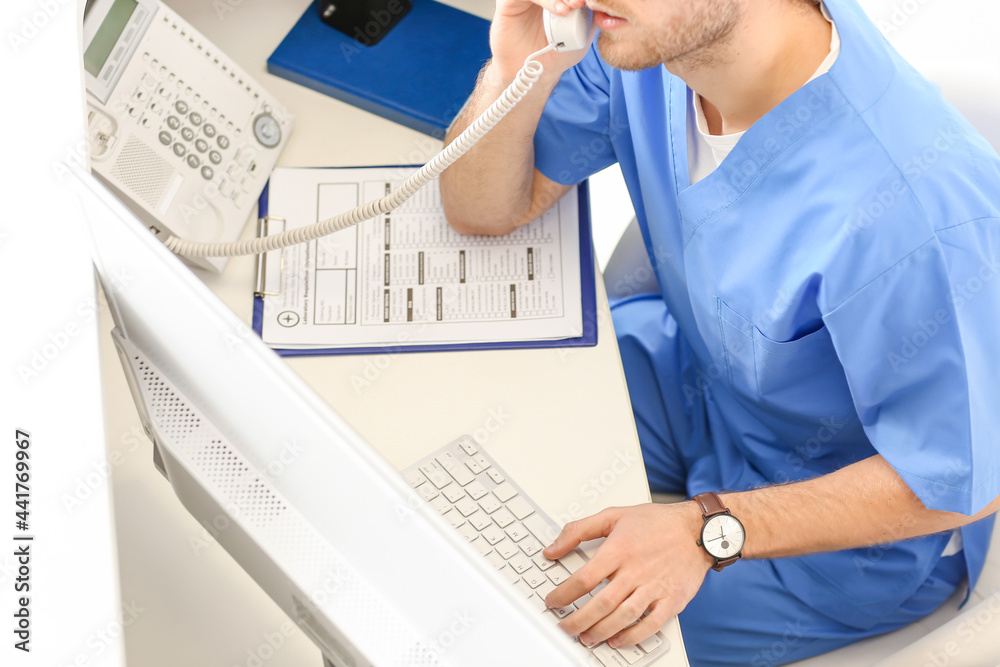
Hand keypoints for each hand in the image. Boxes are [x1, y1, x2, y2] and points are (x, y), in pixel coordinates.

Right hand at [488, 0, 591, 83]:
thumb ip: (591, 13)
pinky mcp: (508, 2)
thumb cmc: (557, 52)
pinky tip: (561, 11)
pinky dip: (546, 0)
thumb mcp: (583, 31)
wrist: (534, 72)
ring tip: (573, 7)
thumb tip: (599, 1)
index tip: (589, 2)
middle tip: (581, 3)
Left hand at [542, 503, 713, 648]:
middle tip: (565, 627)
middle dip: (578, 620)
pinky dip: (633, 636)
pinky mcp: (671, 600)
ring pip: (623, 617)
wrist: (698, 530)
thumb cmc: (657, 522)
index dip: (564, 594)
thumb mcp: (614, 515)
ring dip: (601, 631)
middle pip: (601, 603)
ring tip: (586, 637)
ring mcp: (655, 587)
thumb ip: (579, 530)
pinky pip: (650, 624)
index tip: (552, 601)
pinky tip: (618, 639)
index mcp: (619, 549)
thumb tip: (553, 548)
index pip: (584, 578)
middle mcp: (636, 570)